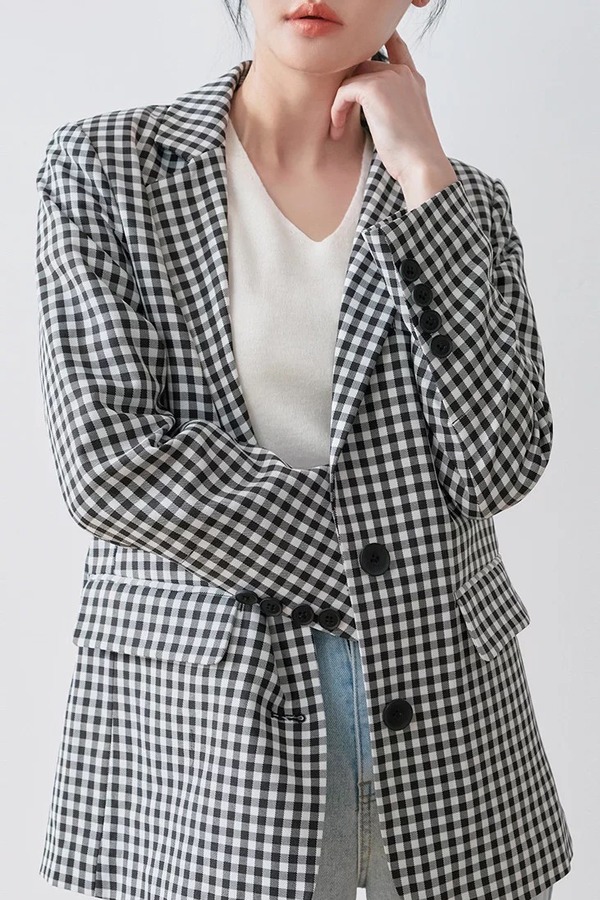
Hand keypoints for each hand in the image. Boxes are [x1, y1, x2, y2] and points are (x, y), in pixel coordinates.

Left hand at [329, 32, 457, 207]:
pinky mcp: (375, 89)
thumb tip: (369, 108)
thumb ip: (393, 104)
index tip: (363, 47)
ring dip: (340, 104)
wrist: (421, 163)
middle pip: (364, 66)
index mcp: (413, 80)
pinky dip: (337, 111)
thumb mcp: (406, 121)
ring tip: (338, 128)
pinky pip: (344, 92)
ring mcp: (390, 78)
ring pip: (352, 79)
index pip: (396, 47)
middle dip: (349, 89)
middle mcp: (403, 73)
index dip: (381, 41)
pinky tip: (338, 129)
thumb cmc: (412, 153)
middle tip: (340, 115)